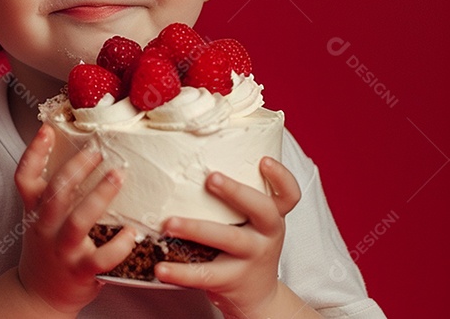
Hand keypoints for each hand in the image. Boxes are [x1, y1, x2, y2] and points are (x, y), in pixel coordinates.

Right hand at [12, 124, 136, 316]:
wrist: (39, 293)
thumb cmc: (46, 246)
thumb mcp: (38, 217)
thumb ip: (50, 191)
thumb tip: (77, 152)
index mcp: (33, 211)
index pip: (24, 177)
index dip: (34, 152)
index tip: (48, 129)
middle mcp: (44, 228)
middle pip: (55, 193)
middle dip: (76, 169)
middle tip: (97, 150)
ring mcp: (62, 250)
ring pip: (77, 222)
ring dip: (99, 197)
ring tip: (117, 176)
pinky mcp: (80, 271)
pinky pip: (100, 258)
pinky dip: (118, 245)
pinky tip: (131, 232)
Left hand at [154, 157, 301, 317]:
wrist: (258, 296)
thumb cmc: (246, 246)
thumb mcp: (252, 222)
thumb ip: (236, 197)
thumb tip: (196, 153)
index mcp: (271, 217)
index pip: (289, 196)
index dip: (281, 177)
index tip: (264, 160)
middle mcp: (266, 236)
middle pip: (262, 211)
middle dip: (236, 192)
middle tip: (210, 178)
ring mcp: (251, 258)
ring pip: (228, 239)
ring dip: (196, 228)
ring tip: (169, 223)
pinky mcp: (231, 280)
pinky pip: (204, 274)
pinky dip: (180, 272)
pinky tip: (160, 267)